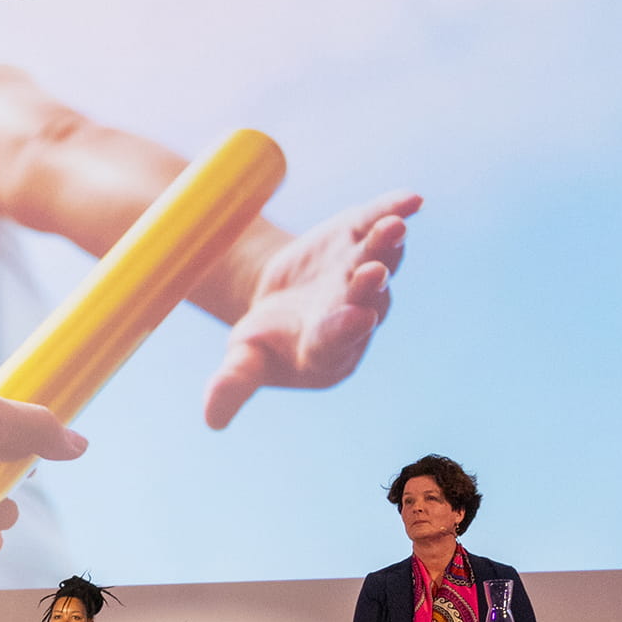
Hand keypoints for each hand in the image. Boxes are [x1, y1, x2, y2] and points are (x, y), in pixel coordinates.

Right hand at [203, 190, 422, 429]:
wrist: (284, 299)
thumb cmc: (266, 341)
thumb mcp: (245, 362)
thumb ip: (234, 385)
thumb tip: (211, 421)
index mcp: (326, 348)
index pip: (337, 339)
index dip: (345, 329)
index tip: (357, 319)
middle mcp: (354, 313)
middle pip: (365, 299)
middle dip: (368, 285)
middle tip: (372, 273)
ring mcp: (362, 275)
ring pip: (380, 260)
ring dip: (387, 244)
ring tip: (394, 226)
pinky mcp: (359, 240)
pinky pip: (380, 224)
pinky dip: (394, 210)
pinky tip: (411, 199)